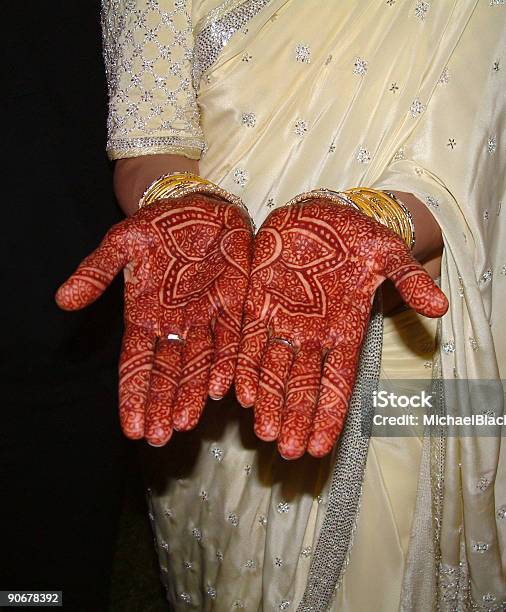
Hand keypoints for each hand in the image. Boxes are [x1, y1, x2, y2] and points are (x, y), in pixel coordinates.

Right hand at [56, 194, 252, 445]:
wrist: (198, 207)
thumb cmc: (158, 226)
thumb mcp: (121, 243)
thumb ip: (96, 272)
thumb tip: (61, 301)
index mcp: (145, 317)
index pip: (136, 364)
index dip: (133, 396)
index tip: (131, 428)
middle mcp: (176, 327)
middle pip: (167, 373)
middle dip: (162, 405)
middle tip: (159, 437)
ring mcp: (206, 319)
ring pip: (199, 365)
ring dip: (192, 394)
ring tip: (185, 422)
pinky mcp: (235, 306)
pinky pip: (231, 340)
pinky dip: (227, 363)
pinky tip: (224, 387)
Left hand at [235, 199, 447, 459]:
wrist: (319, 215)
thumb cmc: (356, 236)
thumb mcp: (389, 253)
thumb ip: (410, 280)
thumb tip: (442, 308)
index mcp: (345, 330)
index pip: (338, 383)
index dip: (330, 414)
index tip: (323, 447)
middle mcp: (313, 336)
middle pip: (304, 386)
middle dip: (296, 419)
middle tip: (289, 452)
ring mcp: (283, 322)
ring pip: (273, 371)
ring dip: (269, 403)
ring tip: (264, 433)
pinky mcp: (257, 305)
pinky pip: (250, 342)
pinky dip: (245, 366)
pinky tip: (241, 392)